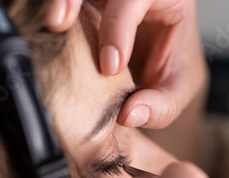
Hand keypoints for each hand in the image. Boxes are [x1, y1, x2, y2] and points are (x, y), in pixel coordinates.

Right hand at [45, 0, 207, 128]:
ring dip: (64, 0)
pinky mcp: (90, 3)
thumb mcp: (178, 91)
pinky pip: (71, 1)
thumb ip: (162, 106)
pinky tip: (50, 27)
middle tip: (60, 23)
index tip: (109, 67)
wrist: (164, 63)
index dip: (119, 25)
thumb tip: (129, 114)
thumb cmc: (174, 69)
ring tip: (53, 22)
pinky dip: (58, 8)